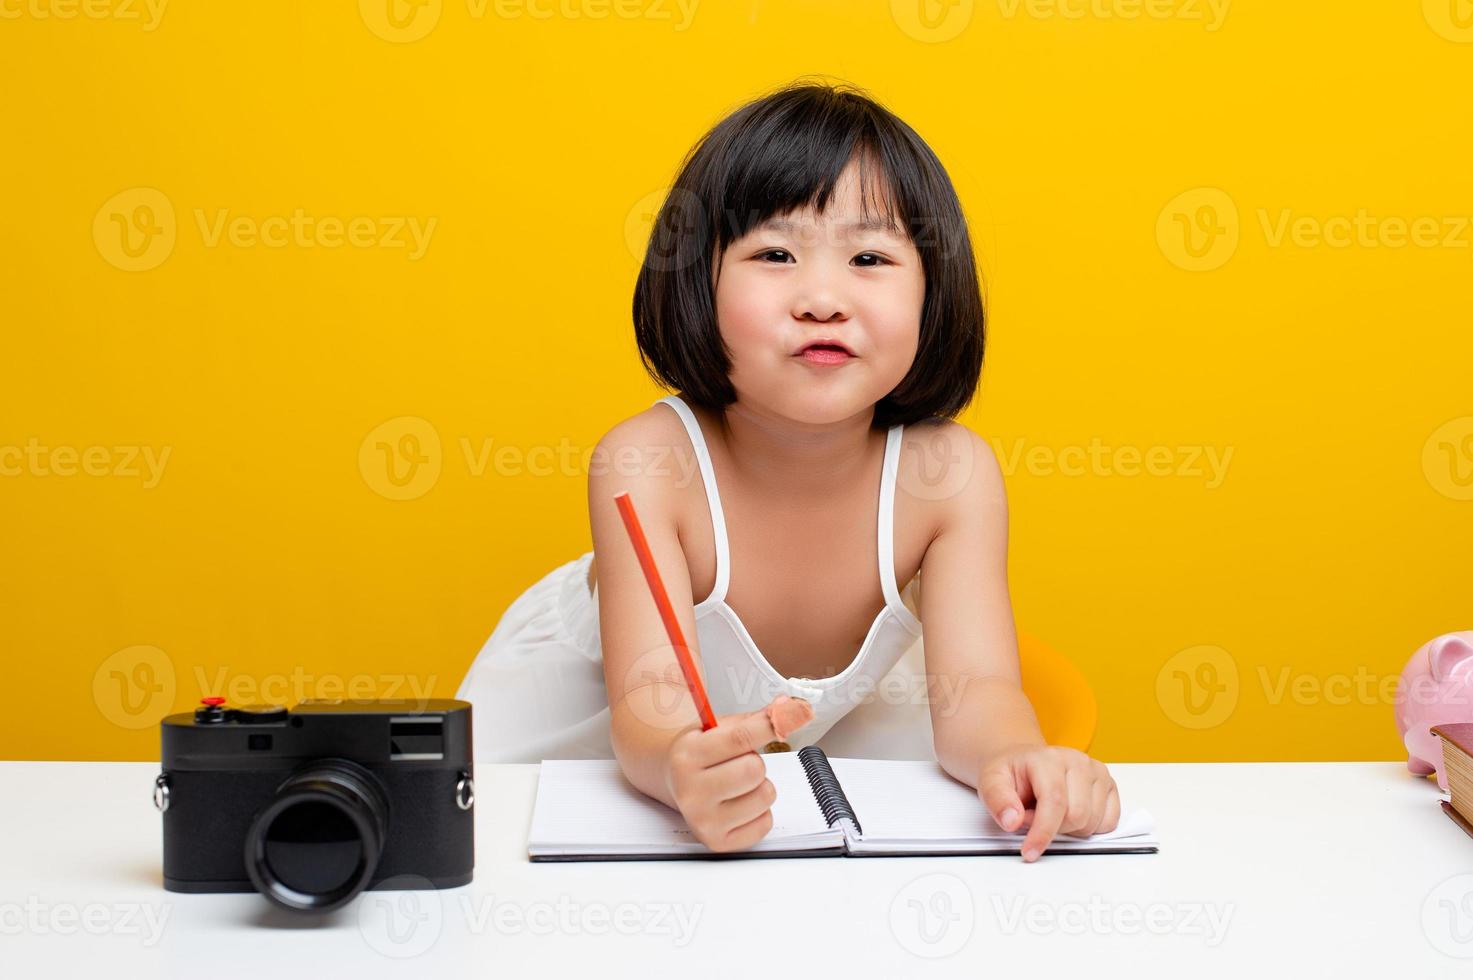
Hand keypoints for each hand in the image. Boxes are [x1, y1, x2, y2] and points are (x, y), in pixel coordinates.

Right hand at [662, 697, 813, 851]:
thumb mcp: (718, 728)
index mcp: (688, 755)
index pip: (739, 738)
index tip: (792, 715)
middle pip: (754, 769)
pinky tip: (740, 804)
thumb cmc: (701, 753)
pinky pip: (764, 823)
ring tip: (739, 785)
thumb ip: (755, 720)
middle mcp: (690, 790)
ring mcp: (703, 820)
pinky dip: (760, 812)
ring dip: (760, 787)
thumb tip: (790, 709)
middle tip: (739, 763)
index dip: (770, 726)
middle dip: (756, 762)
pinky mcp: (717, 842)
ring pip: (764, 796)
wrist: (675, 782)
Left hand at [976, 743, 1119, 861]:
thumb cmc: (1012, 772)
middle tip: (1032, 817)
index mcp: (1049, 758)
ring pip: (1092, 823)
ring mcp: (1097, 773)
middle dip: (1052, 828)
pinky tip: (1070, 815)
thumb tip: (1012, 821)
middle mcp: (1078, 762)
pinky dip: (1088, 828)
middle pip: (1076, 816)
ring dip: (1069, 829)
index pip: (1054, 801)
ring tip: (1050, 812)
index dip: (1043, 831)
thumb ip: (998, 801)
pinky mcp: (1110, 786)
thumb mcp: (991, 781)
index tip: (1030, 851)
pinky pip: (1108, 823)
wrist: (1025, 762)